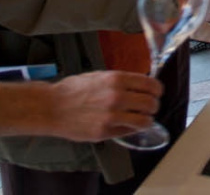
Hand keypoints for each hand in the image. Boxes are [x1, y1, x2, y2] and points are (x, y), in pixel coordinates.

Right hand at [44, 71, 163, 140]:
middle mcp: (117, 96)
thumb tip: (141, 86)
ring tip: (142, 120)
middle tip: (150, 108)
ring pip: (145, 121)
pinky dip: (131, 130)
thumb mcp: (100, 76)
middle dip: (153, 107)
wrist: (52, 107)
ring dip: (146, 121)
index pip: (151, 85)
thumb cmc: (74, 90)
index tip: (157, 94)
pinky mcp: (104, 131)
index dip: (157, 91)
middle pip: (151, 104)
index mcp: (117, 79)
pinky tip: (126, 126)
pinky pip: (128, 132)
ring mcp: (111, 115)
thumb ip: (121, 81)